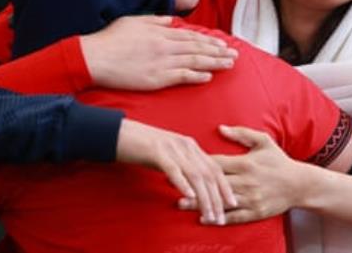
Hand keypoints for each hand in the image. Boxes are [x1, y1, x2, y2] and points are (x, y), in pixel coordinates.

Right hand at [80, 15, 237, 89]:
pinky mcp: (156, 78)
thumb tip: (170, 21)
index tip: (223, 44)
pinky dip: (197, 76)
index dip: (209, 40)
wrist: (94, 58)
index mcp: (161, 33)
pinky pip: (182, 76)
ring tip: (229, 64)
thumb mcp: (134, 21)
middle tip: (234, 55)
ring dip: (215, 62)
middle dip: (218, 51)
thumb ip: (155, 21)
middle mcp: (165, 46)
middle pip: (198, 48)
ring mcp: (162, 62)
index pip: (191, 36)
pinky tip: (209, 77)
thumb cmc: (110, 39)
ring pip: (195, 61)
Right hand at [116, 119, 236, 224]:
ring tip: (209, 213)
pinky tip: (189, 196)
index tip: (232, 204)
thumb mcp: (169, 157)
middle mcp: (186, 146)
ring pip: (195, 174)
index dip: (224, 187)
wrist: (120, 133)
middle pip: (208, 173)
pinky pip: (173, 169)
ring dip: (204, 197)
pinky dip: (183, 183)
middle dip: (217, 197)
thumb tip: (193, 188)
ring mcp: (172, 148)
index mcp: (190, 146)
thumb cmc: (143, 148)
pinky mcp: (157, 152)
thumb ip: (182, 168)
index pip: (214, 168)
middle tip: (221, 217)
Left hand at [179, 125, 303, 224]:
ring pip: (221, 201)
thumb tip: (220, 128)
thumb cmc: (279, 161)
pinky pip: (234, 217)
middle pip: (214, 183)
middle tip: (170, 185)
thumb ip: (241, 134)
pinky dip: (218, 218)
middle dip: (192, 184)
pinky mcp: (256, 212)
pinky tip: (204, 219)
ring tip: (181, 204)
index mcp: (246, 163)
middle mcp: (247, 181)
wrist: (300, 184)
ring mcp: (251, 198)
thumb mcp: (263, 141)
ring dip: (199, 203)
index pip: (217, 163)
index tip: (180, 162)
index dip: (197, 163)